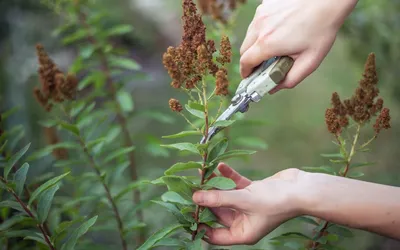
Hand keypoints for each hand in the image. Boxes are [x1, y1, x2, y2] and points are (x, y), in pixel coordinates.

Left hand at [192, 163, 305, 244]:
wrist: (301, 189)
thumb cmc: (275, 201)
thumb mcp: (243, 200)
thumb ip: (218, 198)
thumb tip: (195, 198)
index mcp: (242, 233)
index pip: (214, 235)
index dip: (200, 225)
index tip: (186, 212)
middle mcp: (244, 221)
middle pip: (218, 212)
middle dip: (206, 199)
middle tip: (191, 187)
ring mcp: (248, 205)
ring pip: (226, 196)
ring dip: (216, 185)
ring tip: (202, 173)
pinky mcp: (253, 191)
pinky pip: (236, 185)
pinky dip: (228, 176)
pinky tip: (220, 166)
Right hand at [240, 0, 357, 92]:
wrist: (328, 0)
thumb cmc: (321, 27)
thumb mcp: (310, 61)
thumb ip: (290, 79)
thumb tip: (275, 88)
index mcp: (268, 43)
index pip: (245, 62)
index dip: (246, 72)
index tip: (249, 76)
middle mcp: (260, 27)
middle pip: (244, 49)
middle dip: (250, 60)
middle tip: (262, 65)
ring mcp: (261, 13)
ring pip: (250, 34)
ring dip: (256, 44)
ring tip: (274, 46)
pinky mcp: (265, 4)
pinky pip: (257, 21)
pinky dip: (263, 29)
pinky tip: (279, 29)